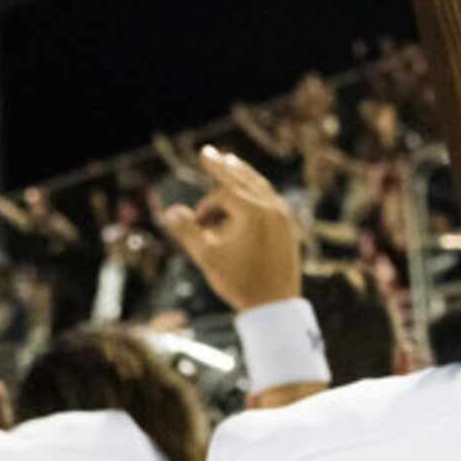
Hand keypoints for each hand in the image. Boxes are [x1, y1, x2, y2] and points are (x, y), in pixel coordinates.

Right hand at [158, 147, 303, 311]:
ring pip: (261, 188)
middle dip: (225, 168)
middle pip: (245, 179)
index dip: (207, 195)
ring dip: (243, 177)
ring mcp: (284, 218)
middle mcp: (271, 208)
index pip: (224, 191)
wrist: (276, 306)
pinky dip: (257, 192)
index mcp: (252, 212)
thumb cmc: (240, 282)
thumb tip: (170, 211)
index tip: (201, 182)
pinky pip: (271, 201)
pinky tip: (252, 191)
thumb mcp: (207, 257)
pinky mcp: (289, 229)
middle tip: (211, 154)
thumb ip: (188, 231)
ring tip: (233, 164)